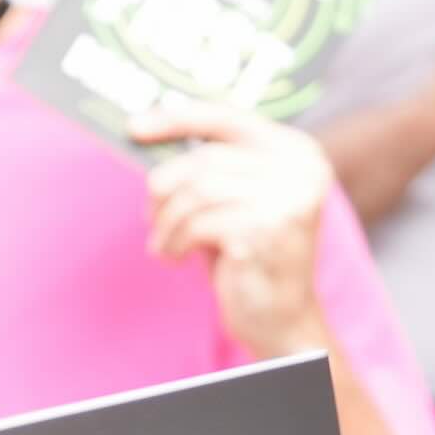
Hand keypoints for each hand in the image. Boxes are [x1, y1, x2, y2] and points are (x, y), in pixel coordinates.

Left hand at [133, 104, 335, 358]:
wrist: (281, 317)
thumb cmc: (248, 254)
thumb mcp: (234, 199)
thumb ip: (211, 167)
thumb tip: (148, 133)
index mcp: (296, 151)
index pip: (229, 117)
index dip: (177, 119)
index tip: (134, 127)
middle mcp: (299, 169)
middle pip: (204, 159)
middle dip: (164, 189)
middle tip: (151, 217)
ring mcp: (287, 199)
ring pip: (195, 191)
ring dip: (166, 221)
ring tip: (163, 243)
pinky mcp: (265, 232)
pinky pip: (196, 224)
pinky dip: (173, 241)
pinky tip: (174, 257)